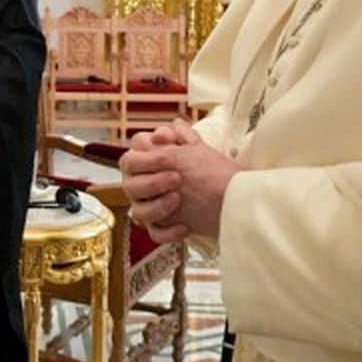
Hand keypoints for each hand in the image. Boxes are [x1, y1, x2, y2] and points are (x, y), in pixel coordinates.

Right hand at [120, 121, 224, 243]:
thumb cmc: (211, 171)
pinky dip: (168, 232)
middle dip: (152, 181)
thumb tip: (167, 128)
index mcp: (146, 166)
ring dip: (156, 206)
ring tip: (178, 199)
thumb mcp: (198, 149)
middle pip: (129, 185)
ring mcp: (150, 208)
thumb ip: (181, 135)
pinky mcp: (162, 227)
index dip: (146, 157)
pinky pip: (155, 234)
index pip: (130, 159)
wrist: (232, 198)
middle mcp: (143, 187)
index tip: (169, 155)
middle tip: (176, 178)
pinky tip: (185, 226)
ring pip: (138, 213)